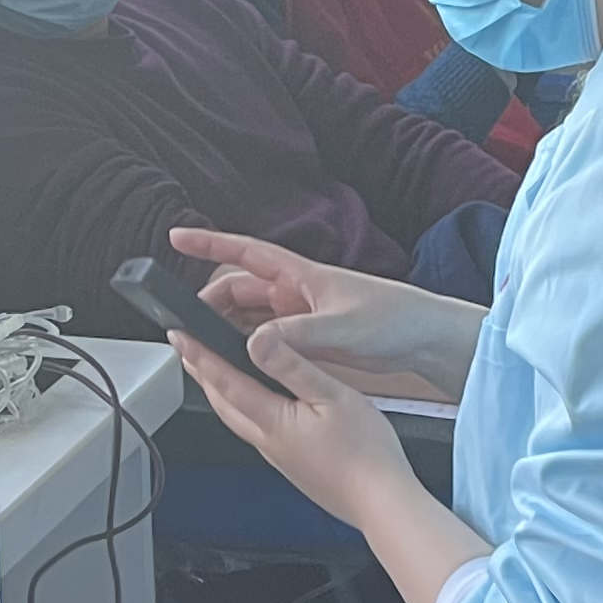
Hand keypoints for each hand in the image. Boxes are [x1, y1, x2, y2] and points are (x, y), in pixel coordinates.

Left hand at [166, 303, 426, 531]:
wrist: (381, 503)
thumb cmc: (366, 454)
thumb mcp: (332, 395)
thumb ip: (291, 367)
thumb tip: (257, 342)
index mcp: (272, 421)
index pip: (223, 382)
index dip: (198, 356)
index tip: (177, 336)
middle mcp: (266, 442)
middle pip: (221, 404)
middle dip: (201, 374)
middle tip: (186, 349)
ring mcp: (277, 457)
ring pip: (236, 419)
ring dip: (219, 392)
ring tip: (212, 371)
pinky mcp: (291, 465)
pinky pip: (256, 431)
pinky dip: (243, 409)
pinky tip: (256, 403)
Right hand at [171, 226, 483, 397]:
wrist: (426, 339)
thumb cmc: (394, 320)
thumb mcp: (341, 328)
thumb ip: (296, 336)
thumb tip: (253, 342)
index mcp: (302, 276)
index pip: (245, 253)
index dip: (209, 244)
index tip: (176, 238)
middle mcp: (296, 292)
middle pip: (238, 291)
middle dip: (210, 304)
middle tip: (187, 326)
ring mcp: (301, 316)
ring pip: (250, 319)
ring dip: (227, 329)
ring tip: (204, 347)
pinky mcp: (309, 340)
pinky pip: (267, 341)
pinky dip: (249, 350)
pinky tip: (238, 364)